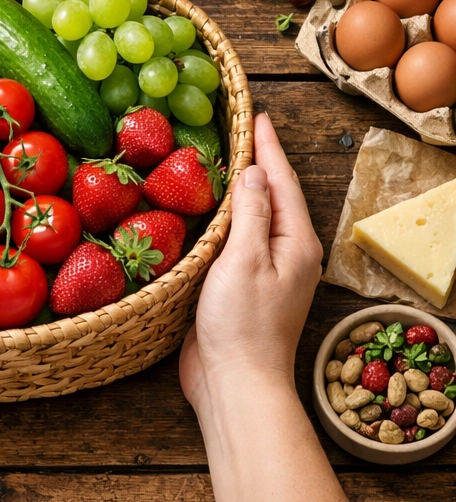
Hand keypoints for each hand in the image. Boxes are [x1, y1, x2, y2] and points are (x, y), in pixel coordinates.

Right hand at [179, 112, 322, 408]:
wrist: (235, 384)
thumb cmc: (242, 325)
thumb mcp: (247, 260)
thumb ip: (253, 213)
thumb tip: (255, 173)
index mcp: (295, 243)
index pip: (282, 182)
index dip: (268, 148)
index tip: (257, 117)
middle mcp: (286, 253)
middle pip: (273, 196)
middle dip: (258, 162)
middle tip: (240, 130)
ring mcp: (264, 270)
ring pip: (254, 217)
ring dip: (239, 188)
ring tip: (220, 161)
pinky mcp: (241, 285)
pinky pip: (236, 238)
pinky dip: (223, 216)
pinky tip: (205, 210)